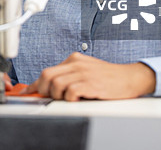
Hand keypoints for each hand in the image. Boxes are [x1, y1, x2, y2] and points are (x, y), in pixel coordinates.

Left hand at [26, 52, 155, 100]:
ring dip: (57, 96)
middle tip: (49, 97)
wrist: (131, 78)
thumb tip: (50, 86)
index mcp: (74, 59)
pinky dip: (70, 99)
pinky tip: (77, 100)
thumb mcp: (86, 70)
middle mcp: (76, 64)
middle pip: (47, 76)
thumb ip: (69, 75)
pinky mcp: (91, 84)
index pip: (47, 70)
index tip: (29, 92)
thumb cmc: (109, 77)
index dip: (36, 84)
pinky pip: (71, 92)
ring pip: (56, 84)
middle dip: (43, 90)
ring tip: (67, 99)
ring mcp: (83, 73)